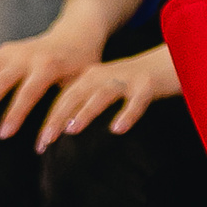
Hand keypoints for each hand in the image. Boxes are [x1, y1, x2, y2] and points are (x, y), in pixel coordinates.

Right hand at [0, 25, 105, 137]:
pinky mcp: (0, 52)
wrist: (76, 34)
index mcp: (48, 65)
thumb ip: (67, 108)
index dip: (15, 113)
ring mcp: (10, 51)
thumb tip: (51, 140)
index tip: (3, 134)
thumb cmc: (82, 67)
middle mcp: (25, 56)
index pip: (28, 92)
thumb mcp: (83, 86)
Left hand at [35, 46, 179, 147]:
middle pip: (73, 97)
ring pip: (100, 96)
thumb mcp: (102, 92)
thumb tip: (61, 133)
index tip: (38, 146)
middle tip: (44, 141)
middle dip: (56, 119)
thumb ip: (83, 107)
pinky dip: (126, 114)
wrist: (168, 60)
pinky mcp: (147, 85)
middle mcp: (100, 77)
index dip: (48, 121)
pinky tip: (118, 129)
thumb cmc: (129, 84)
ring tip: (71, 130)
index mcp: (86, 79)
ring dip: (85, 112)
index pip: (61, 100)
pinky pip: (136, 101)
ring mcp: (124, 79)